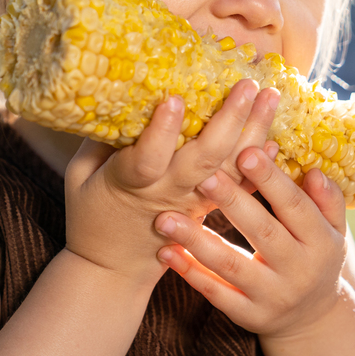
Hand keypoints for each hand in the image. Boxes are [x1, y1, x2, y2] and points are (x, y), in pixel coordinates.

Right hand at [62, 80, 279, 282]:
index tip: (175, 98)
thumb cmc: (91, 215)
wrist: (116, 270)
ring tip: (270, 97)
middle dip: (228, 120)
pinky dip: (259, 166)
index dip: (161, 130)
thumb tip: (122, 97)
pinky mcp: (208, 208)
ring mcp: (193, 202)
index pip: (147, 159)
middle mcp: (168, 192)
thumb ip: (97, 142)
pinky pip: (239, 188)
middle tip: (247, 85)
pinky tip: (275, 140)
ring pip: (229, 169)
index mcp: (130, 184)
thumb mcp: (79, 178)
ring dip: (253, 132)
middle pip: (203, 159)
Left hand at [153, 149, 347, 338]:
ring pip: (231, 265)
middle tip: (202, 176)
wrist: (313, 319)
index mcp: (322, 242)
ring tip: (165, 218)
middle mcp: (299, 271)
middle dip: (231, 202)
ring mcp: (273, 297)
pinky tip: (166, 251)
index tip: (245, 153)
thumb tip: (312, 172)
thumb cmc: (317, 258)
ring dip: (196, 241)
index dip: (271, 180)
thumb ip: (327, 199)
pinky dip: (190, 273)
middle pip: (262, 232)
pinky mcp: (249, 316)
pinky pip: (217, 294)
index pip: (295, 207)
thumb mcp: (334, 229)